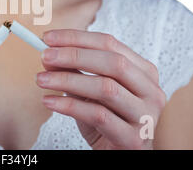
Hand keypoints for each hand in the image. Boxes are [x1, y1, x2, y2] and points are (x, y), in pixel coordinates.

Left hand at [36, 29, 166, 149]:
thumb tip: (49, 55)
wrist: (122, 155)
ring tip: (42, 80)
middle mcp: (150, 91)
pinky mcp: (132, 138)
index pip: (110, 43)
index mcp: (143, 71)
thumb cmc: (109, 121)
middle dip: (74, 55)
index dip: (77, 38)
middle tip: (45, 56)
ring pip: (105, 88)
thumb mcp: (91, 92)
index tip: (49, 38)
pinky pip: (97, 115)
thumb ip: (75, 72)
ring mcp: (145, 116)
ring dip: (68, 80)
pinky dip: (69, 106)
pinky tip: (49, 101)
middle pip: (112, 62)